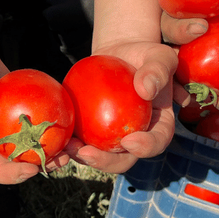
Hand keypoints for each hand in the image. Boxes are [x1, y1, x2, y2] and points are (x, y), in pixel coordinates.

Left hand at [64, 41, 176, 173]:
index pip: (157, 142)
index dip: (146, 147)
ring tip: (68, 147)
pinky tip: (60, 137)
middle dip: (106, 162)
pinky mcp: (91, 133)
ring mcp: (111, 139)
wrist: (118, 55)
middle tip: (88, 153)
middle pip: (124, 159)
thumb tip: (146, 89)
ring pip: (98, 157)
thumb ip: (157, 71)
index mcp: (158, 126)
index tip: (129, 141)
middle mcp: (135, 139)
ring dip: (82, 157)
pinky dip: (69, 144)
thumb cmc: (144, 55)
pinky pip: (79, 142)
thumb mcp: (159, 56)